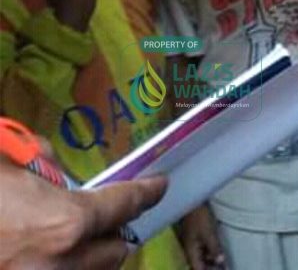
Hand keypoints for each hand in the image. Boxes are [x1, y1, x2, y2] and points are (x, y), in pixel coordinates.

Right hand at [0, 159, 165, 269]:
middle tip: (102, 214)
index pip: (125, 204)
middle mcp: (61, 264)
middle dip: (114, 231)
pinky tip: (40, 254)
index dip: (146, 192)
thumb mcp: (6, 161)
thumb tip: (52, 166)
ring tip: (69, 236)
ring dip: (88, 255)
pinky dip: (64, 265)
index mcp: (64, 223)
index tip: (159, 186)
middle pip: (115, 251)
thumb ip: (41, 162)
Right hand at [179, 204, 224, 269]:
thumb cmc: (199, 217)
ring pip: (201, 259)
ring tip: (223, 263)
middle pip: (199, 265)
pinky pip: (203, 251)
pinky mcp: (196, 238)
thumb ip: (214, 249)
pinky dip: (211, 254)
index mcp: (191, 252)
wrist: (192, 202)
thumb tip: (220, 262)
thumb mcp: (209, 233)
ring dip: (211, 262)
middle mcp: (190, 251)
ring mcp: (193, 244)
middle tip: (224, 267)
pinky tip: (219, 253)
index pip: (198, 269)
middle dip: (210, 268)